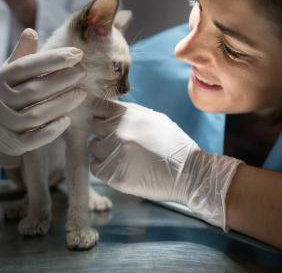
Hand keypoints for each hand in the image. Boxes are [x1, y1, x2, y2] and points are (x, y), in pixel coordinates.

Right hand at [0, 28, 86, 158]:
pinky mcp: (11, 143)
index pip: (25, 66)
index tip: (77, 54)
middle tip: (83, 73)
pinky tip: (67, 120)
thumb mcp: (9, 75)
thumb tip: (31, 31)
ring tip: (81, 94)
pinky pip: (33, 139)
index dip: (52, 60)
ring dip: (62, 104)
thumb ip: (22, 56)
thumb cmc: (7, 96)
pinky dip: (51, 130)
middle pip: (34, 90)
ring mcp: (2, 124)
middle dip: (62, 80)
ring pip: (36, 115)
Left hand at [89, 100, 243, 229]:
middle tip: (116, 140)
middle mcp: (117, 131)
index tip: (101, 119)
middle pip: (92, 126)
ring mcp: (114, 153)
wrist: (188, 173)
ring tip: (121, 155)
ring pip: (92, 147)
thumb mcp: (154, 118)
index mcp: (127, 114)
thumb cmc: (173, 144)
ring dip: (102, 150)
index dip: (97, 113)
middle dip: (101, 131)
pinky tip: (118, 166)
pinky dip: (102, 166)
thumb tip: (110, 109)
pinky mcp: (113, 174)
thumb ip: (130, 113)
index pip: (96, 106)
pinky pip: (94, 166)